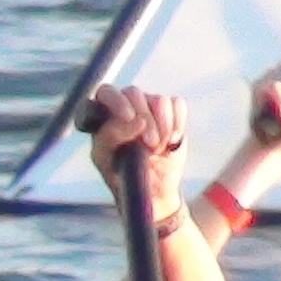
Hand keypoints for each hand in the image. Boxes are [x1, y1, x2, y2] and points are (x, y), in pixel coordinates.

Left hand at [86, 84, 190, 203]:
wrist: (150, 187)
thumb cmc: (120, 172)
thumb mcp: (105, 158)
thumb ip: (112, 136)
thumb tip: (138, 120)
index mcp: (102, 114)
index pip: (105, 93)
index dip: (117, 102)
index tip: (129, 117)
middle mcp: (125, 105)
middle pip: (133, 93)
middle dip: (144, 119)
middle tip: (149, 144)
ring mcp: (148, 106)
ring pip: (158, 100)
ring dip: (162, 126)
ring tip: (158, 148)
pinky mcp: (170, 112)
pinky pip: (178, 104)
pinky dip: (177, 123)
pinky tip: (172, 140)